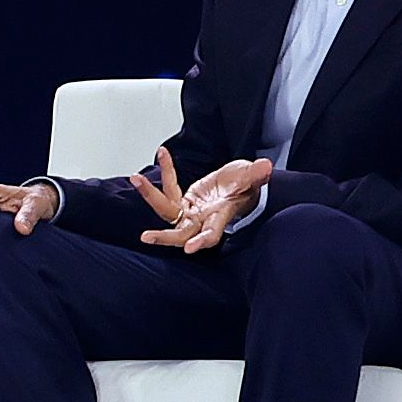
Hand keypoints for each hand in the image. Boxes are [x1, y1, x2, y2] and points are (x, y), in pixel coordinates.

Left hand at [138, 153, 271, 255]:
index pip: (210, 233)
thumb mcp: (252, 178)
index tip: (190, 249)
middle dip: (164, 237)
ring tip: (136, 178)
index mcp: (219, 217)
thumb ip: (255, 175)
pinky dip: (166, 170)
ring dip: (150, 194)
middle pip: (180, 233)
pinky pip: (169, 187)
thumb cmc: (246, 186)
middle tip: (146, 237)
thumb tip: (265, 166)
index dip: (202, 241)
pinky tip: (162, 152)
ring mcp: (189, 211)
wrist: (240, 185)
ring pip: (166, 210)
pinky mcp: (182, 200)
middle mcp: (200, 219)